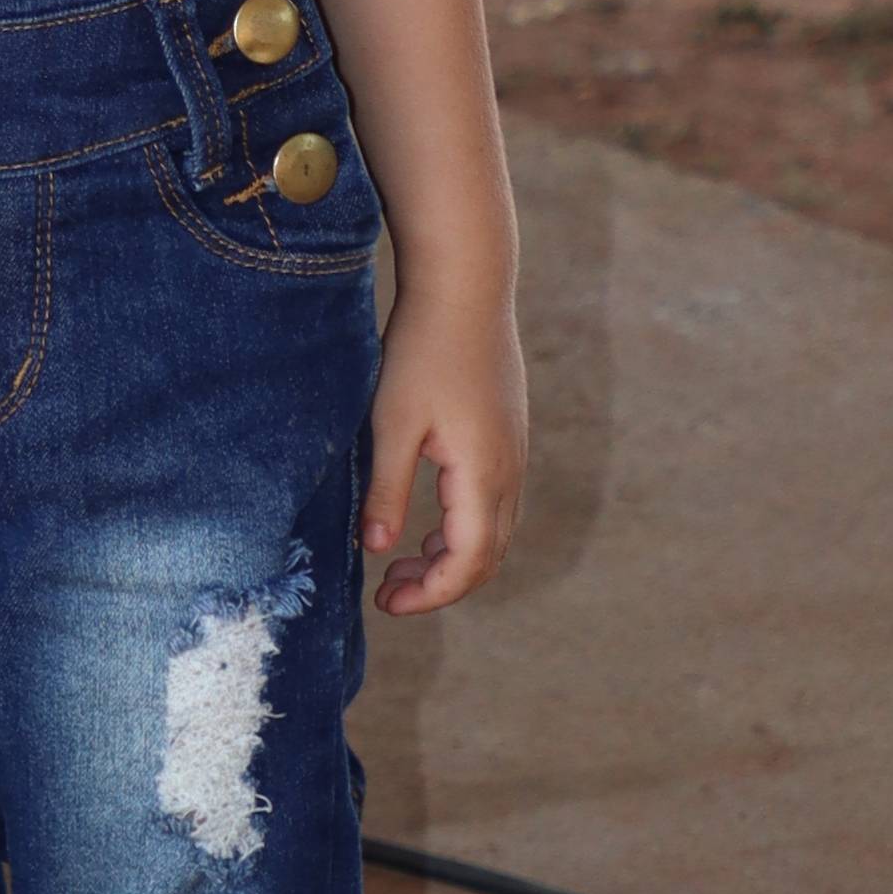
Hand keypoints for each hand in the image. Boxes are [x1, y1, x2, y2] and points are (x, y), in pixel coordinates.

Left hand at [361, 277, 526, 613]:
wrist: (467, 289)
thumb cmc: (423, 351)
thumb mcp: (393, 424)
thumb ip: (387, 491)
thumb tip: (377, 550)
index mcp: (482, 475)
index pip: (466, 563)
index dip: (430, 595)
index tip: (386, 603)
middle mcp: (509, 472)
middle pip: (487, 556)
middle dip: (440, 584)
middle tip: (389, 593)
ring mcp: (515, 454)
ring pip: (494, 532)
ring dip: (453, 558)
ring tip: (402, 564)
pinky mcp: (509, 437)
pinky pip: (495, 504)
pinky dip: (464, 528)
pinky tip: (428, 521)